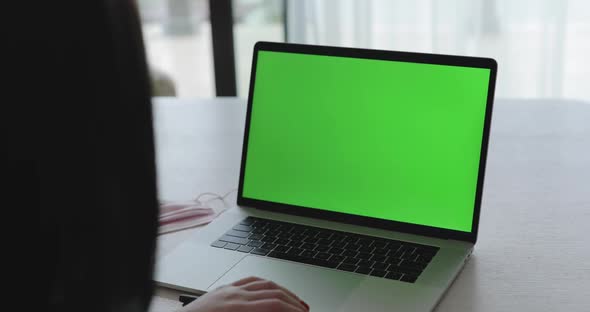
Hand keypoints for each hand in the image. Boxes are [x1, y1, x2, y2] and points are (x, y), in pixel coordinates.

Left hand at [178, 276, 309, 311]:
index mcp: (236, 309)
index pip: (275, 305)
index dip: (294, 311)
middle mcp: (233, 295)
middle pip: (274, 293)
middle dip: (294, 303)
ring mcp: (227, 290)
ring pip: (264, 283)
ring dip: (284, 292)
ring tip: (296, 304)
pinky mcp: (221, 290)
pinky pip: (249, 281)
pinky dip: (267, 285)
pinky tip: (273, 291)